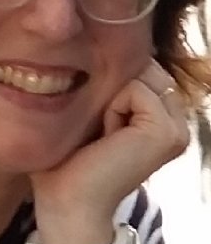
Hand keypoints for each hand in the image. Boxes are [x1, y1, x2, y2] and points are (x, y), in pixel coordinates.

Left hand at [30, 58, 188, 243]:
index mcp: (160, 115)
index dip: (108, 77)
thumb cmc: (66, 160)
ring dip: (108, 95)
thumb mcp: (87, 112)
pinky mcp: (166, 131)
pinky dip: (111, 107)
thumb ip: (104, 84)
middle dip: (110, 84)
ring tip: (100, 132)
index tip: (93, 114)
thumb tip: (95, 41)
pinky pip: (135, 89)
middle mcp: (176, 119)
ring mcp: (177, 127)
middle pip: (140, 64)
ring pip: (137, 73)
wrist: (66, 202)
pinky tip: (105, 136)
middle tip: (96, 126)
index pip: (138, 64)